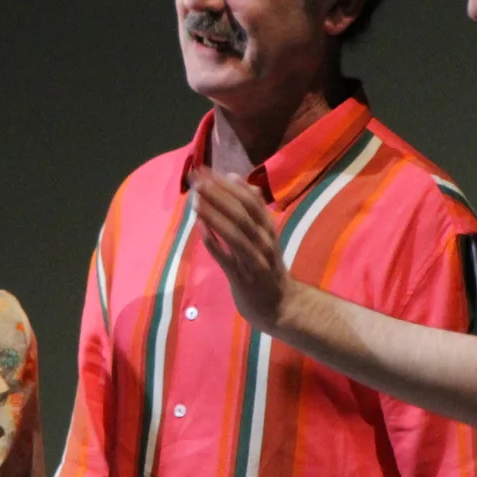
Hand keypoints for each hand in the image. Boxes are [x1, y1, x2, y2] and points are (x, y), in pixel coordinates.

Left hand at [190, 166, 290, 335]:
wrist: (281, 306)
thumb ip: (253, 209)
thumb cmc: (269, 268)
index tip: (208, 171)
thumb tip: (237, 179)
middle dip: (218, 194)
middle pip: (241, 212)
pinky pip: (225, 257)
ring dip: (214, 213)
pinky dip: (213, 240)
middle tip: (197, 179)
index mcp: (268, 229)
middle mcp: (263, 241)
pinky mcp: (241, 277)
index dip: (228, 184)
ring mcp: (253, 259)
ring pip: (234, 232)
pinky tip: (199, 227)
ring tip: (195, 198)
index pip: (250, 200)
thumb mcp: (266, 236)